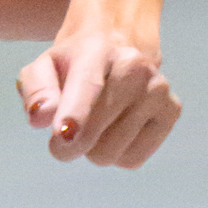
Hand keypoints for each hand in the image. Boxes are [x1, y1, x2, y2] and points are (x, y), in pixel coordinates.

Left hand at [18, 21, 179, 168]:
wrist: (117, 48)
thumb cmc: (73, 65)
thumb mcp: (44, 67)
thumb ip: (35, 90)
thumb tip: (42, 118)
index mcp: (98, 50)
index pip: (87, 85)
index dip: (75, 113)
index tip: (64, 135)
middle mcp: (135, 67)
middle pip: (93, 134)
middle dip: (70, 143)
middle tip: (66, 129)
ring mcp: (158, 89)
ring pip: (110, 153)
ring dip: (93, 148)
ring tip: (96, 121)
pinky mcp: (172, 111)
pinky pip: (132, 159)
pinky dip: (117, 153)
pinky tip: (117, 127)